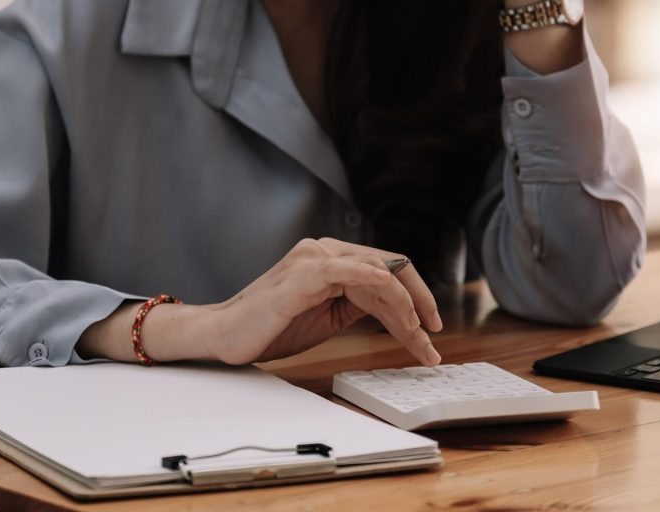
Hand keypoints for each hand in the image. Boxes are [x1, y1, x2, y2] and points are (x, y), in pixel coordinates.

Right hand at [204, 238, 442, 365]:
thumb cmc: (270, 327)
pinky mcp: (302, 275)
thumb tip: (394, 309)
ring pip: (375, 272)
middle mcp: (324, 252)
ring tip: (417, 334)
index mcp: (330, 260)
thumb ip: (356, 304)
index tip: (431, 325)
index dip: (415, 295)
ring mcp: (313, 260)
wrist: (225, 335)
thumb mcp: (326, 316)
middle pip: (388, 268)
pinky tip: (392, 293)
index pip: (385, 270)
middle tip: (434, 333)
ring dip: (404, 304)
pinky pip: (346, 270)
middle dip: (418, 303)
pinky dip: (373, 279)